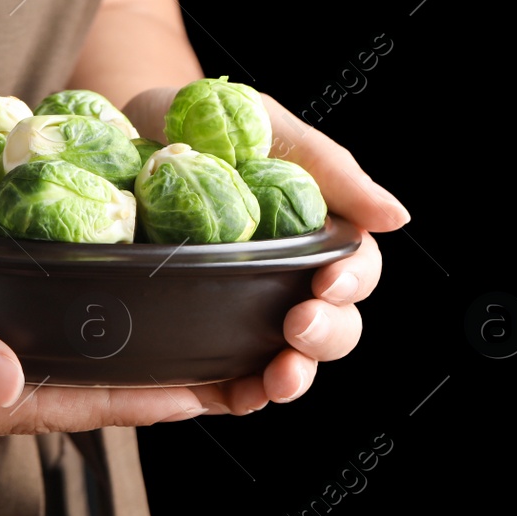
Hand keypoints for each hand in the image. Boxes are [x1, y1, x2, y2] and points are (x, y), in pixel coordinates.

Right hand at [0, 156, 331, 458]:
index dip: (118, 403)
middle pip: (35, 412)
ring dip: (92, 388)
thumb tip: (9, 385)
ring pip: (17, 398)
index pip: (30, 410)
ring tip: (171, 375)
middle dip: (123, 403)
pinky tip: (85, 351)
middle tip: (212, 386)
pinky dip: (46, 366)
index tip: (196, 396)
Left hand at [121, 89, 410, 414]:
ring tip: (276, 378)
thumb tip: (395, 217)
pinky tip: (240, 395)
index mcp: (316, 229)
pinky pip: (231, 376)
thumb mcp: (269, 126)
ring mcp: (247, 307)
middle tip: (298, 325)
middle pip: (337, 324)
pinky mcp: (202, 332)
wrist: (122, 131)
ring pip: (292, 359)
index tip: (330, 282)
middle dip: (327, 334)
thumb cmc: (204, 120)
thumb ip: (331, 169)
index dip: (354, 282)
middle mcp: (289, 275)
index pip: (358, 268)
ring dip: (294, 374)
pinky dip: (243, 393)